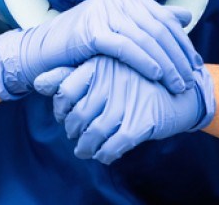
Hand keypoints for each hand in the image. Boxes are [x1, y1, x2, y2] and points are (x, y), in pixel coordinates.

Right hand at [0, 0, 202, 100]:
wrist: (44, 51)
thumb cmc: (83, 44)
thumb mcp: (119, 29)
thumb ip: (151, 21)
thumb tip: (185, 16)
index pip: (163, 19)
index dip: (182, 42)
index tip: (195, 65)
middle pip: (157, 28)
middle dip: (177, 56)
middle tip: (190, 79)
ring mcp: (102, 12)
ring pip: (145, 38)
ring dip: (166, 64)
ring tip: (177, 83)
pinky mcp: (91, 30)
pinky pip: (125, 47)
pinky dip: (144, 61)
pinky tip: (156, 75)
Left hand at [34, 56, 215, 163]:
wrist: (182, 89)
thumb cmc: (136, 79)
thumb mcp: (104, 70)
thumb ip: (69, 75)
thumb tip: (36, 82)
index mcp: (100, 63)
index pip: (64, 89)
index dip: (61, 108)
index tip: (66, 116)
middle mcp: (110, 80)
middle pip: (78, 115)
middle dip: (74, 131)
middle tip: (76, 135)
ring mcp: (127, 101)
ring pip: (94, 133)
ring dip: (86, 147)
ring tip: (85, 150)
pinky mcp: (142, 121)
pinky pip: (114, 145)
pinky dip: (105, 154)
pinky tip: (104, 154)